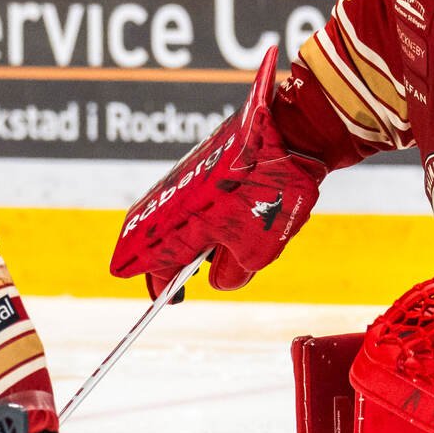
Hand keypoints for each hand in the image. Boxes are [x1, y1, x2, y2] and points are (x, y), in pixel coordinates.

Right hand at [110, 46, 323, 294]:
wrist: (286, 134)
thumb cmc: (267, 194)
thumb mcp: (255, 251)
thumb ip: (232, 273)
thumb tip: (222, 279)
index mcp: (175, 228)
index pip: (147, 263)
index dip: (159, 284)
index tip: (169, 298)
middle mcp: (170, 203)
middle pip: (156, 240)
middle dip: (173, 260)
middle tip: (192, 276)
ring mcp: (184, 181)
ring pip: (179, 221)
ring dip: (196, 238)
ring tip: (227, 247)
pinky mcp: (201, 165)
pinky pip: (196, 201)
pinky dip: (208, 217)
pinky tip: (237, 219)